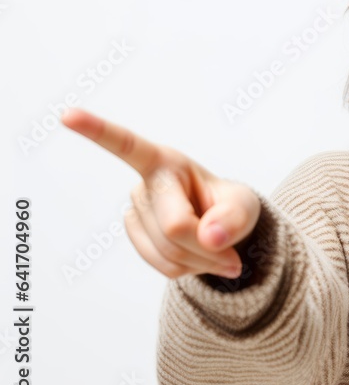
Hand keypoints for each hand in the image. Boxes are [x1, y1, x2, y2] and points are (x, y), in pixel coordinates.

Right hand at [61, 107, 260, 279]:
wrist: (220, 229)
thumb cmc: (229, 206)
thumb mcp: (245, 205)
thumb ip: (235, 218)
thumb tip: (210, 238)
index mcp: (166, 162)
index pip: (128, 146)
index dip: (98, 131)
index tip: (67, 115)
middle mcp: (144, 184)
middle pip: (175, 228)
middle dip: (209, 246)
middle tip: (231, 250)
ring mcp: (135, 212)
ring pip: (172, 253)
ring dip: (203, 261)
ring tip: (214, 246)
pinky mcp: (136, 237)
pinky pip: (168, 268)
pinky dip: (191, 269)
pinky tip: (197, 255)